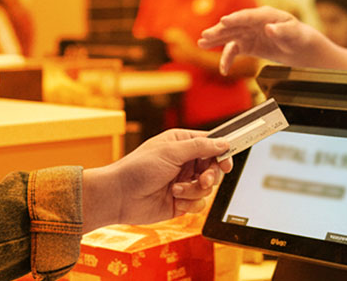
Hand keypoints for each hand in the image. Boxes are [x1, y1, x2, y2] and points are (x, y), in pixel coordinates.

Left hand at [83, 129, 232, 229]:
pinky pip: (200, 204)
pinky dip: (189, 202)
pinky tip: (174, 198)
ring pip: (208, 188)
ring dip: (195, 190)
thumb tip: (223, 142)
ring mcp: (184, 182)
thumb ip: (200, 147)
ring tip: (176, 190)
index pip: (211, 144)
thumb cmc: (138, 168)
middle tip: (204, 180)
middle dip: (210, 176)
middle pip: (214, 168)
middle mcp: (185, 162)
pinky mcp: (182, 201)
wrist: (120, 196)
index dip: (222, 153)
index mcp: (182, 144)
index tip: (226, 162)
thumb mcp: (170, 152)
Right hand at [197, 6, 327, 74]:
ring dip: (216, 40)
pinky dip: (228, 59)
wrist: (300, 48)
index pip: (248, 16)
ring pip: (230, 36)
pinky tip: (223, 69)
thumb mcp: (294, 34)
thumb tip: (269, 28)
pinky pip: (234, 50)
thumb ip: (282, 31)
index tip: (224, 21)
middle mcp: (254, 22)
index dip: (236, 19)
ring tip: (202, 43)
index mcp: (266, 15)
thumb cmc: (299, 37)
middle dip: (220, 30)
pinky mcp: (248, 45)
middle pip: (234, 25)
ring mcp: (250, 33)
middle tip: (205, 35)